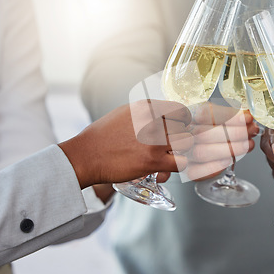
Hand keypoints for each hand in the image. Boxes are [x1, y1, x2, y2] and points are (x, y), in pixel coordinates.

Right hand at [59, 100, 192, 188]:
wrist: (86, 156)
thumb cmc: (104, 135)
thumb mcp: (126, 112)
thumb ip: (148, 112)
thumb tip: (168, 116)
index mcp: (146, 107)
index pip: (180, 109)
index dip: (183, 119)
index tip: (180, 126)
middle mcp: (153, 121)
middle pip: (184, 127)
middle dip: (180, 136)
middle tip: (171, 144)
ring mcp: (154, 141)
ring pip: (186, 143)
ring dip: (180, 150)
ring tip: (169, 154)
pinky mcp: (153, 161)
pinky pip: (181, 162)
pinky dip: (177, 166)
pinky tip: (167, 166)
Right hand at [183, 103, 257, 180]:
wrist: (190, 143)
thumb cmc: (207, 125)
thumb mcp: (217, 113)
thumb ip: (231, 115)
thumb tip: (249, 119)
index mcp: (188, 114)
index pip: (206, 113)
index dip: (229, 116)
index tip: (247, 118)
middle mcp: (181, 133)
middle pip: (205, 134)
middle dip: (234, 133)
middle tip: (251, 132)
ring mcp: (183, 153)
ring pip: (203, 152)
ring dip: (230, 149)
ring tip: (246, 145)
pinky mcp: (187, 170)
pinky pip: (197, 171)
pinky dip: (215, 166)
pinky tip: (228, 159)